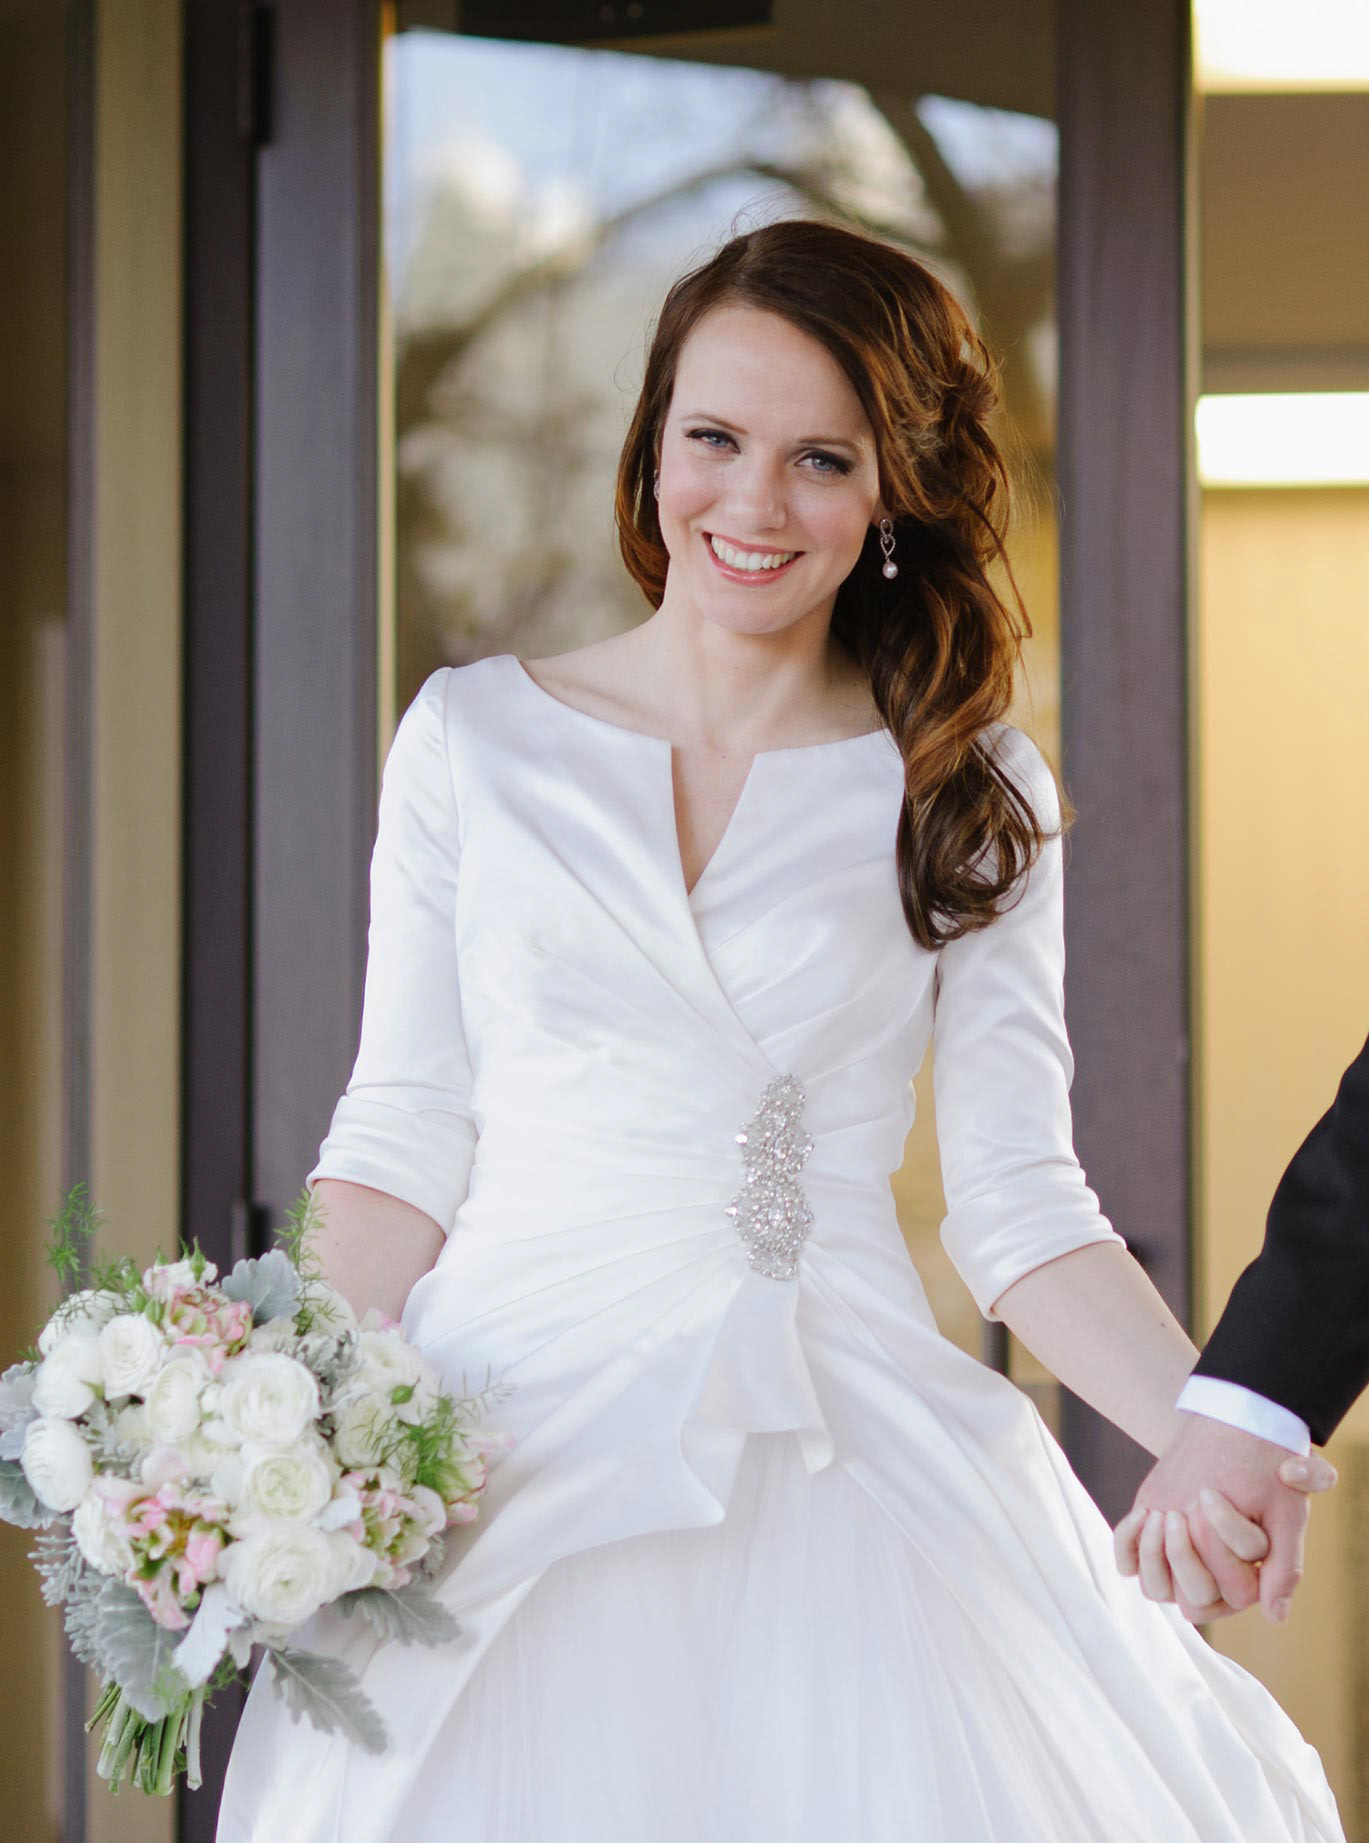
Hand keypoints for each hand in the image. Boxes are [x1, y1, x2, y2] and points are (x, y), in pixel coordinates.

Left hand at [1112, 1414, 1337, 1623]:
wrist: (1234, 1438)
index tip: (1210, 1495)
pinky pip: (1127, 1564)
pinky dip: (1129, 1542)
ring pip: (1155, 1589)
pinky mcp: (1149, 1548)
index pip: (1234, 1592)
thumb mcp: (1286, 1515)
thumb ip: (1286, 1565)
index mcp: (1250, 1585)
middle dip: (1187, 1553)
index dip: (1221, 1546)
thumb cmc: (1265, 1477)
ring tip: (1162, 1513)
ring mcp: (1177, 1568)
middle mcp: (1212, 1585)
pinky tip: (1145, 1511)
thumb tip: (1275, 1616)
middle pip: (1194, 1597)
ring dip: (1155, 1553)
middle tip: (1188, 1506)